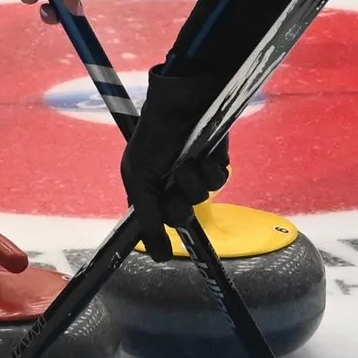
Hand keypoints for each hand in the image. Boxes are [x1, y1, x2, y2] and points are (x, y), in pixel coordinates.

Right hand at [118, 66, 233, 252]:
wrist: (184, 100)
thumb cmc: (155, 135)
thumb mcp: (139, 176)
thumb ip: (147, 216)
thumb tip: (158, 256)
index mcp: (147, 187)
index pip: (153, 222)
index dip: (158, 234)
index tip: (165, 252)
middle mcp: (171, 183)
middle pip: (179, 216)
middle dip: (177, 205)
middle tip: (173, 190)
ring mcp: (195, 173)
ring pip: (200, 198)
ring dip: (193, 182)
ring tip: (188, 161)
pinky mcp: (216, 163)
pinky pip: (218, 182)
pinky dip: (211, 171)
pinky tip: (204, 156)